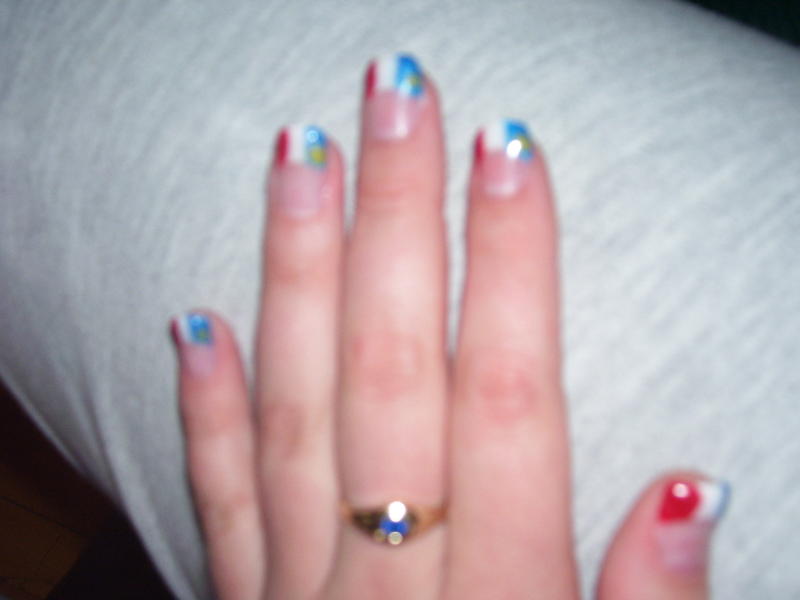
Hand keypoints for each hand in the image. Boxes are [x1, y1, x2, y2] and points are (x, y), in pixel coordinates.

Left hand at [171, 54, 728, 599]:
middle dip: (398, 222)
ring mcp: (300, 596)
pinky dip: (209, 413)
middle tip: (395, 100)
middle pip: (395, 372)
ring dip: (298, 273)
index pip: (511, 400)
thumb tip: (690, 493)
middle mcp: (388, 588)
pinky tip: (197, 326)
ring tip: (299, 156)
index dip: (515, 266)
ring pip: (297, 412)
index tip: (509, 152)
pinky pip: (221, 501)